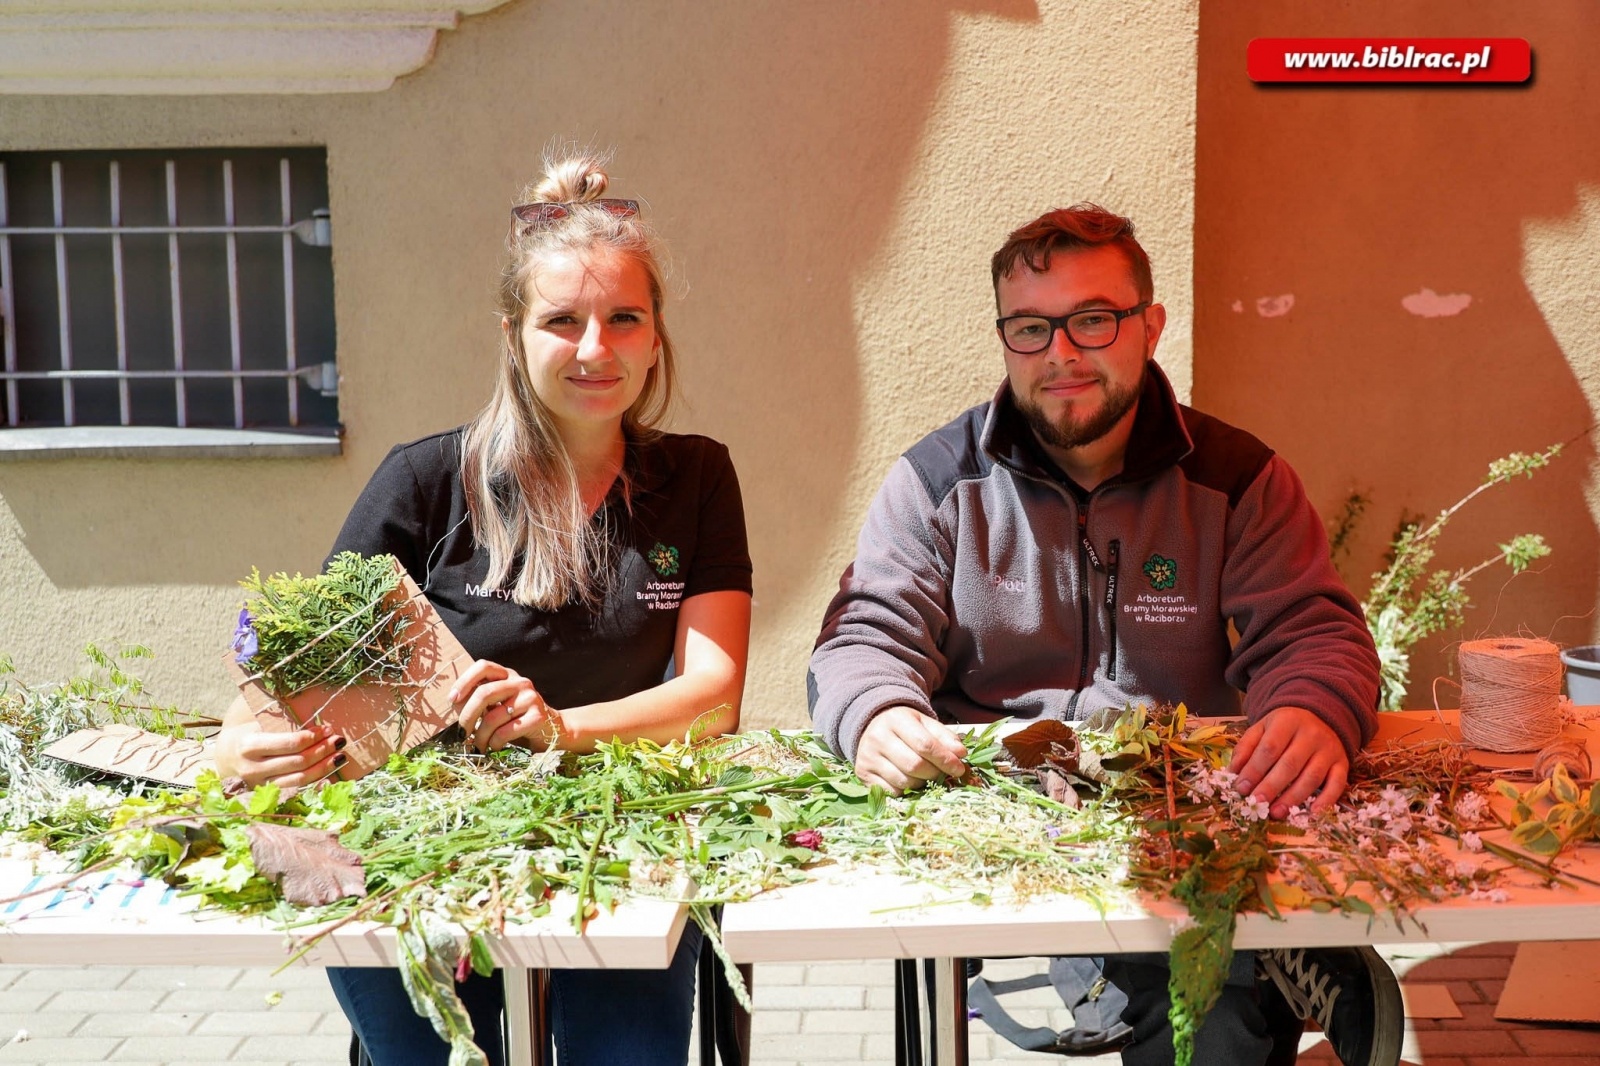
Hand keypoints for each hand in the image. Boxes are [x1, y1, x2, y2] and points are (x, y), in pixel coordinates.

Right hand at [215, 717, 344, 786]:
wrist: (226, 757)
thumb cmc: (248, 733)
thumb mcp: (255, 721)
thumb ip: (277, 717)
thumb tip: (308, 708)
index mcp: (249, 746)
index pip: (288, 743)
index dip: (311, 737)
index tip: (327, 729)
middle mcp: (253, 768)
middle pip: (297, 762)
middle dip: (322, 750)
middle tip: (339, 740)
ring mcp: (260, 785)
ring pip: (299, 779)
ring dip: (323, 768)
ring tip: (340, 756)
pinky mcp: (268, 794)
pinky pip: (296, 790)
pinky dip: (315, 784)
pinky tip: (331, 777)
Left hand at [450, 659, 555, 751]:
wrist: (554, 731)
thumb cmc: (518, 720)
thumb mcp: (498, 706)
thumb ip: (479, 702)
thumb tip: (455, 704)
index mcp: (508, 675)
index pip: (484, 666)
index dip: (464, 681)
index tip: (452, 700)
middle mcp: (520, 682)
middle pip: (484, 693)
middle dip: (467, 717)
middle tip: (462, 733)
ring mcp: (530, 698)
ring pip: (492, 717)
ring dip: (480, 737)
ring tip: (479, 745)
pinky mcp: (537, 717)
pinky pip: (505, 732)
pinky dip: (494, 743)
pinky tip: (495, 747)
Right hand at [854, 706, 968, 793]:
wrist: (872, 726)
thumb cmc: (904, 727)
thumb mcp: (924, 724)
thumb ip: (944, 737)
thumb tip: (961, 754)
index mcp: (896, 720)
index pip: (925, 744)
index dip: (945, 759)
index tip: (959, 768)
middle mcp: (878, 738)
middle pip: (914, 765)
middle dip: (935, 773)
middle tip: (944, 774)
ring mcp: (867, 757)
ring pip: (904, 781)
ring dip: (922, 784)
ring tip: (925, 776)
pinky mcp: (862, 774)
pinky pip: (891, 792)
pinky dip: (906, 791)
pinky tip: (909, 780)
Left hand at [1230, 706, 1348, 817]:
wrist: (1321, 715)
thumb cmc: (1285, 726)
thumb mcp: (1262, 727)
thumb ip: (1246, 747)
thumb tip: (1233, 773)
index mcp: (1287, 722)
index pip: (1270, 748)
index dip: (1255, 769)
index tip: (1242, 788)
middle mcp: (1311, 735)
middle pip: (1290, 764)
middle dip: (1271, 786)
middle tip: (1257, 803)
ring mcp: (1329, 750)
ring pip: (1312, 776)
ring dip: (1293, 797)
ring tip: (1276, 812)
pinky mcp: (1342, 763)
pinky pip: (1337, 783)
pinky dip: (1327, 799)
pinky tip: (1313, 812)